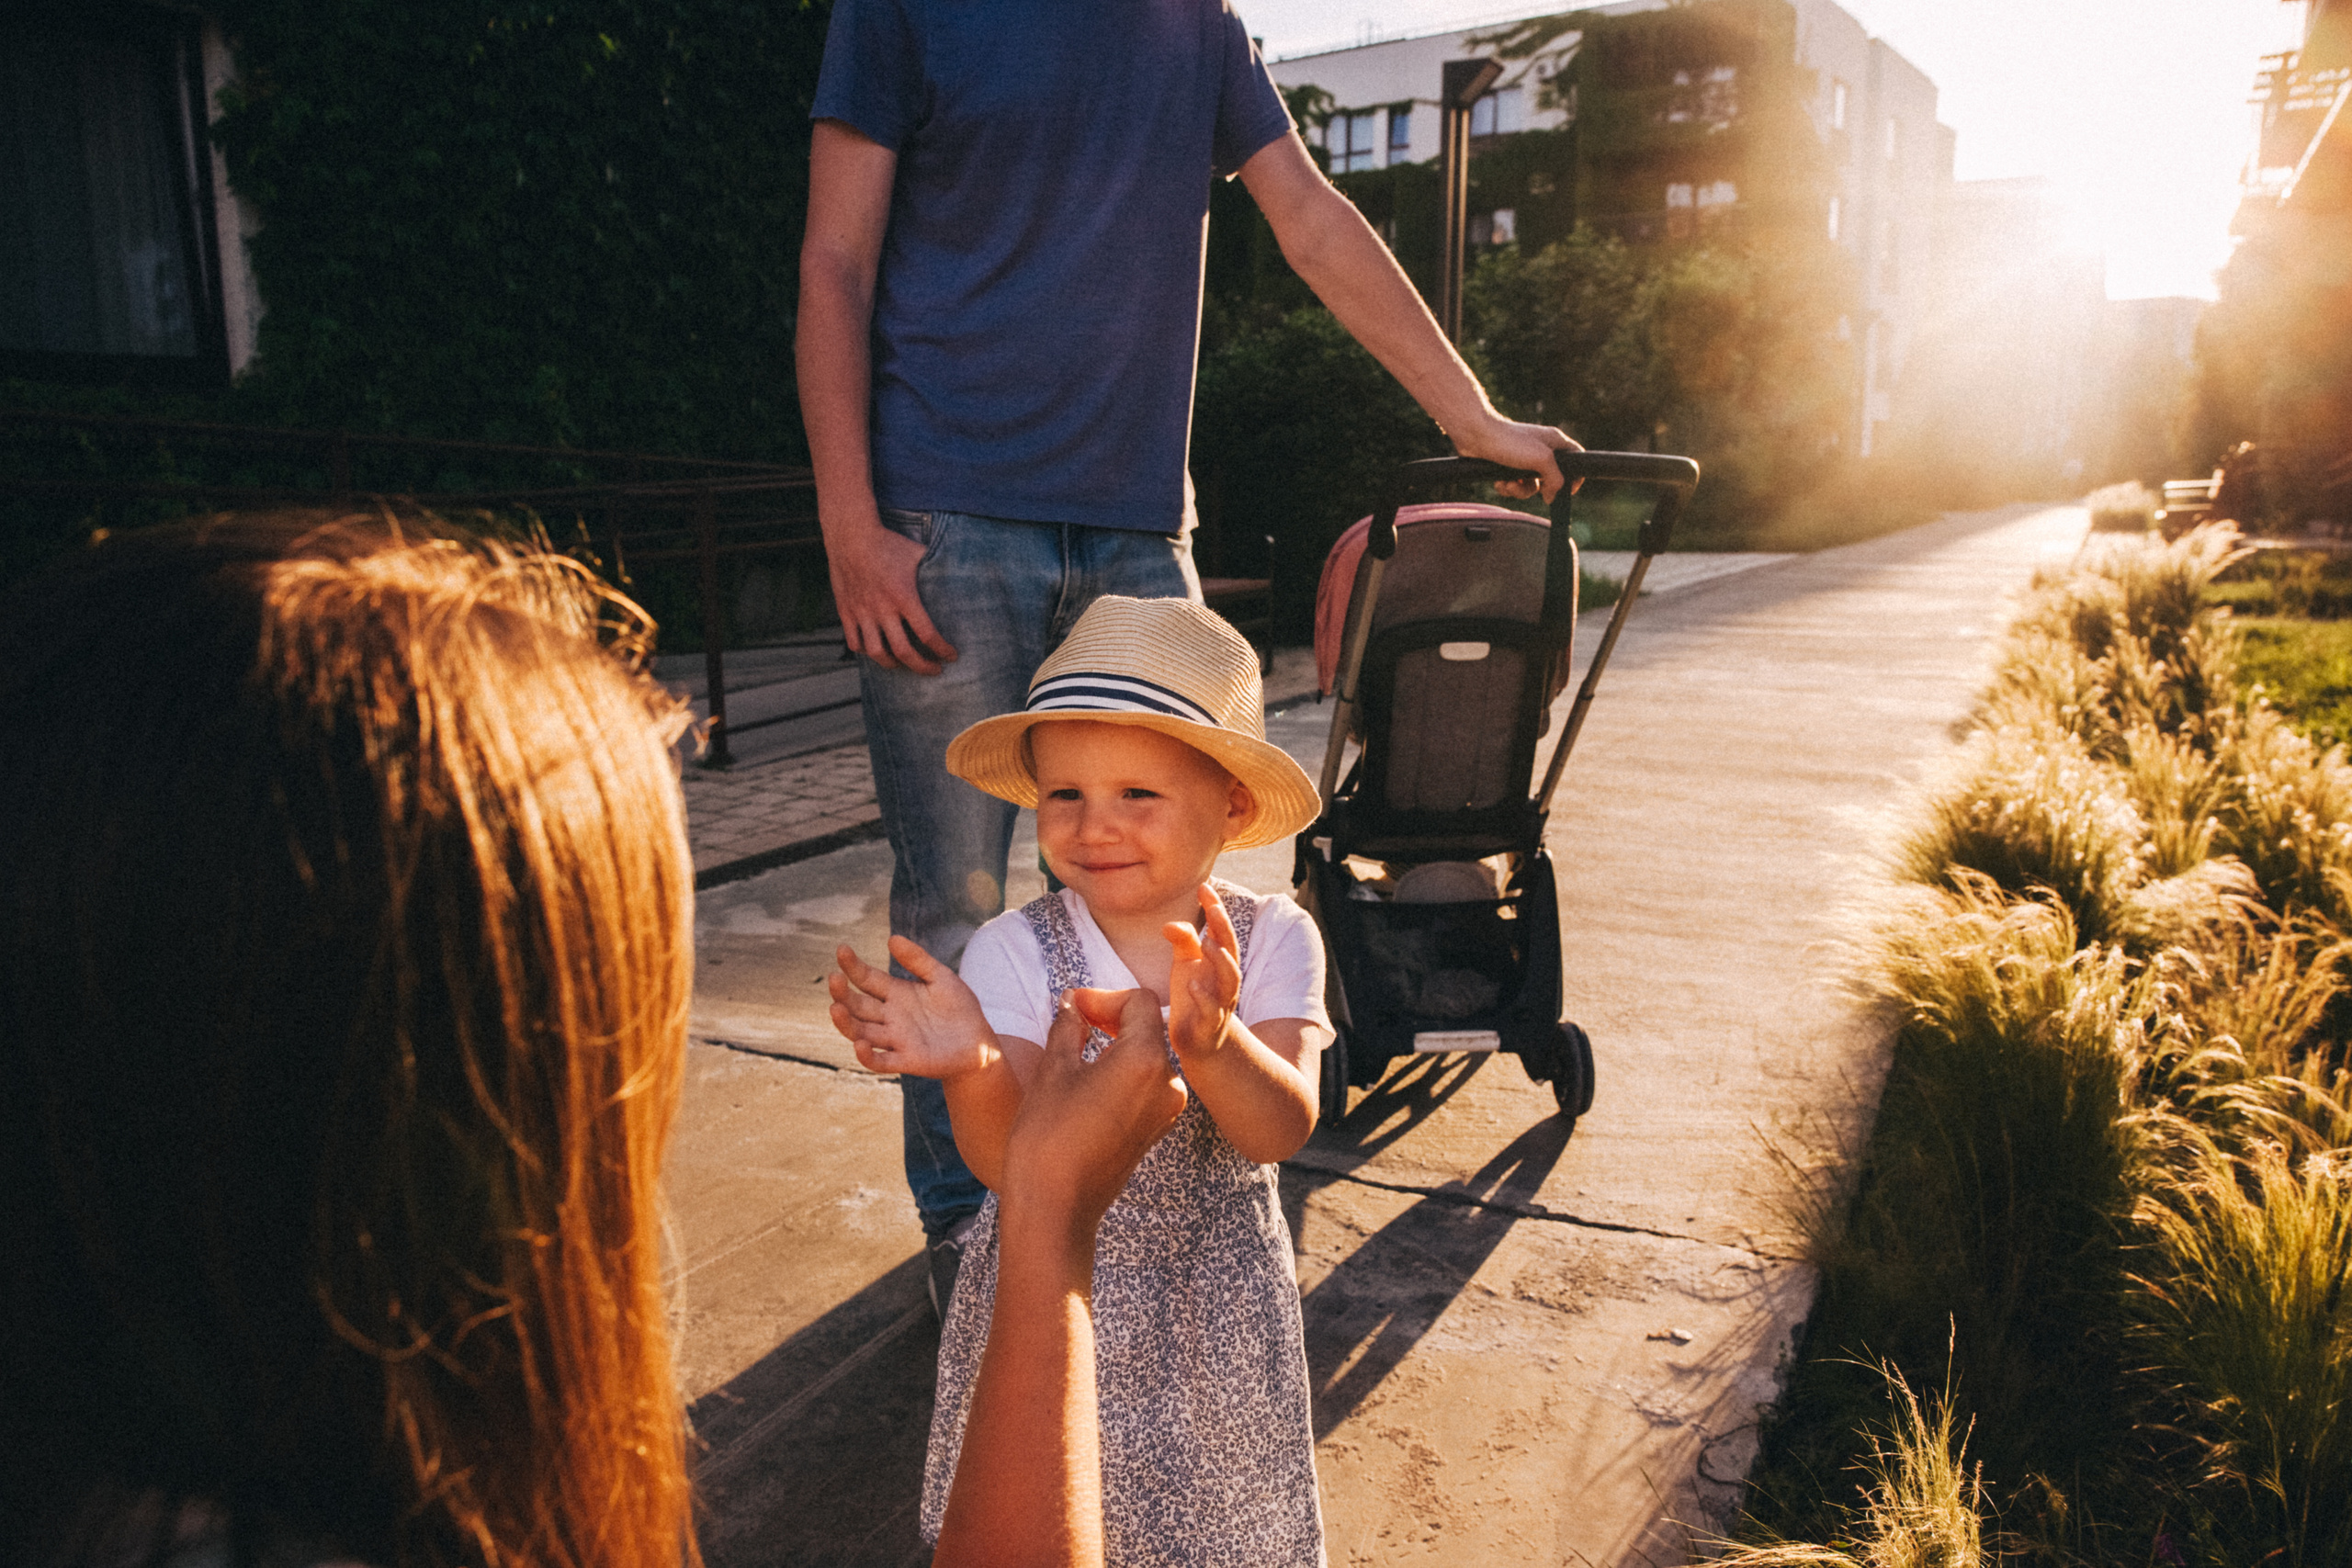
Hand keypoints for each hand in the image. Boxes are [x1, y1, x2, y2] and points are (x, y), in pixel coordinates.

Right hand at [823, 514, 956, 673]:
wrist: (850, 534)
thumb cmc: (888, 543)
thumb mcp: (918, 552)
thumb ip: (937, 566)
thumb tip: (962, 571)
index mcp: (904, 597)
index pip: (928, 634)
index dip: (942, 650)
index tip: (952, 656)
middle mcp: (882, 609)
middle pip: (904, 652)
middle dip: (923, 667)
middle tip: (935, 670)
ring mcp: (862, 612)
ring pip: (877, 653)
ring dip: (894, 664)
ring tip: (904, 663)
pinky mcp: (846, 612)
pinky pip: (854, 643)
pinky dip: (866, 651)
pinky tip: (877, 649)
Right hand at [829, 935, 993, 1077]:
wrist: (980, 1042)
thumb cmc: (959, 1009)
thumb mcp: (941, 977)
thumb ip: (918, 960)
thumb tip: (892, 938)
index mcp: (895, 994)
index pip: (866, 979)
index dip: (853, 966)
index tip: (842, 949)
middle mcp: (890, 1017)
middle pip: (857, 1006)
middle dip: (842, 993)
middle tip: (834, 979)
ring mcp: (896, 1040)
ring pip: (861, 1032)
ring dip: (846, 1022)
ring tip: (835, 1008)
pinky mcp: (907, 1060)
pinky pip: (881, 1061)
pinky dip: (867, 1056)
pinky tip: (860, 1045)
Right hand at [1002, 987, 1186, 1229]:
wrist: (1056, 1208)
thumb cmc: (1048, 1139)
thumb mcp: (1054, 1071)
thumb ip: (1067, 1028)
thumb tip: (1072, 1004)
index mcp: (1146, 1059)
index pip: (1139, 1002)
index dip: (1103, 997)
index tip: (1073, 1006)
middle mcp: (1168, 1081)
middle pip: (1149, 1027)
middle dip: (1112, 1016)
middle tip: (1074, 1019)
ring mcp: (1167, 1108)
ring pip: (1148, 1055)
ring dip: (1118, 1044)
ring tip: (1078, 1048)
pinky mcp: (1158, 1128)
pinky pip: (1148, 1083)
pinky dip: (1124, 1071)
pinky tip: (1091, 1079)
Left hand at [1163, 885, 1240, 1063]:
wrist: (1203, 1042)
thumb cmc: (1195, 998)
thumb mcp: (1186, 965)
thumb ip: (1182, 941)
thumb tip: (1168, 924)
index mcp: (1219, 961)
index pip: (1221, 930)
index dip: (1215, 909)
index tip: (1204, 887)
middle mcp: (1225, 979)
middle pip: (1231, 949)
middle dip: (1224, 929)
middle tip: (1213, 908)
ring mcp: (1221, 1001)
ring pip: (1230, 980)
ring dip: (1220, 961)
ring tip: (1207, 943)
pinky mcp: (1210, 1024)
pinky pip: (1212, 1010)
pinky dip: (1203, 997)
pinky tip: (1192, 984)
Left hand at [1448, 412, 1582, 500]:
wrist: (1476, 436)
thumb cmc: (1510, 442)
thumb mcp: (1542, 459)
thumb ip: (1555, 479)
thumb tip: (1552, 496)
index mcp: (1554, 441)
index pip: (1576, 457)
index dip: (1575, 475)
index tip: (1569, 491)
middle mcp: (1541, 449)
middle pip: (1551, 478)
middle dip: (1538, 488)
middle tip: (1529, 483)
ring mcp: (1524, 459)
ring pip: (1530, 485)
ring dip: (1519, 489)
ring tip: (1509, 483)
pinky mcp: (1507, 466)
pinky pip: (1514, 485)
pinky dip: (1507, 486)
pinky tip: (1499, 481)